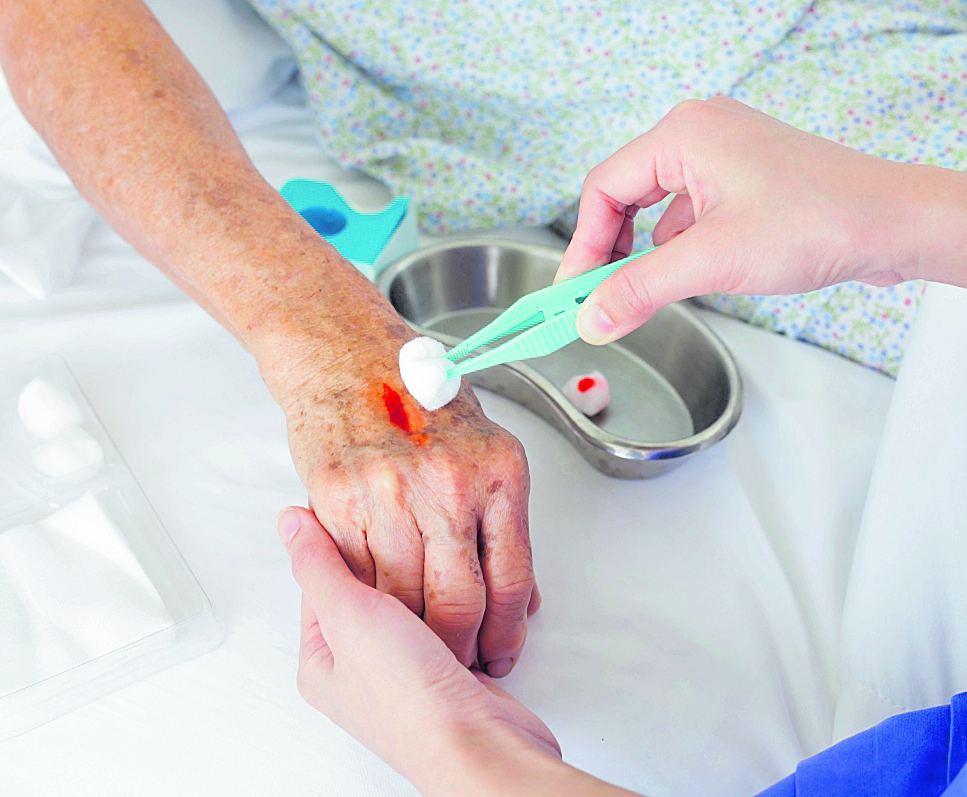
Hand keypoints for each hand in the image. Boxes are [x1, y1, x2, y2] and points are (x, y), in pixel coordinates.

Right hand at [270, 312, 538, 676]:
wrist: (349, 361)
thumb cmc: (419, 403)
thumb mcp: (485, 451)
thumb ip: (502, 525)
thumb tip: (522, 598)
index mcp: (498, 473)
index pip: (511, 578)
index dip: (508, 632)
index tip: (502, 653)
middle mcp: (449, 484)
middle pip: (461, 602)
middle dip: (463, 649)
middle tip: (462, 663)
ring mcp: (391, 493)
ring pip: (407, 599)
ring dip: (415, 637)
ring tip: (422, 650)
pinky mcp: (340, 501)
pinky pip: (359, 576)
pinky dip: (369, 605)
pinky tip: (378, 615)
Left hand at [277, 507, 559, 794]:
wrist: (480, 747)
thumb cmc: (411, 701)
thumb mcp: (350, 615)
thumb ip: (321, 563)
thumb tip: (290, 523)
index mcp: (322, 660)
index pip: (321, 582)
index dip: (342, 542)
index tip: (364, 508)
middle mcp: (361, 668)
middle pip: (368, 590)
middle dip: (392, 559)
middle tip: (406, 523)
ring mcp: (406, 669)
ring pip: (413, 601)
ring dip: (429, 580)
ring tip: (440, 554)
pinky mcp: (448, 668)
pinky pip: (448, 618)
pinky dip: (458, 601)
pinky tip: (466, 585)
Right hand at [556, 96, 946, 344]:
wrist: (895, 226)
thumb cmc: (821, 220)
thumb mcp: (712, 261)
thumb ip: (639, 290)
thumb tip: (591, 317)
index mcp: (683, 134)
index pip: (602, 189)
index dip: (581, 246)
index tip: (571, 293)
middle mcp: (700, 135)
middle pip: (624, 196)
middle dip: (610, 250)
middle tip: (597, 296)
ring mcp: (725, 156)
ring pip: (656, 208)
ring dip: (645, 252)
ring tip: (646, 288)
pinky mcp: (744, 181)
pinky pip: (688, 213)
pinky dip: (678, 247)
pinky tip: (691, 271)